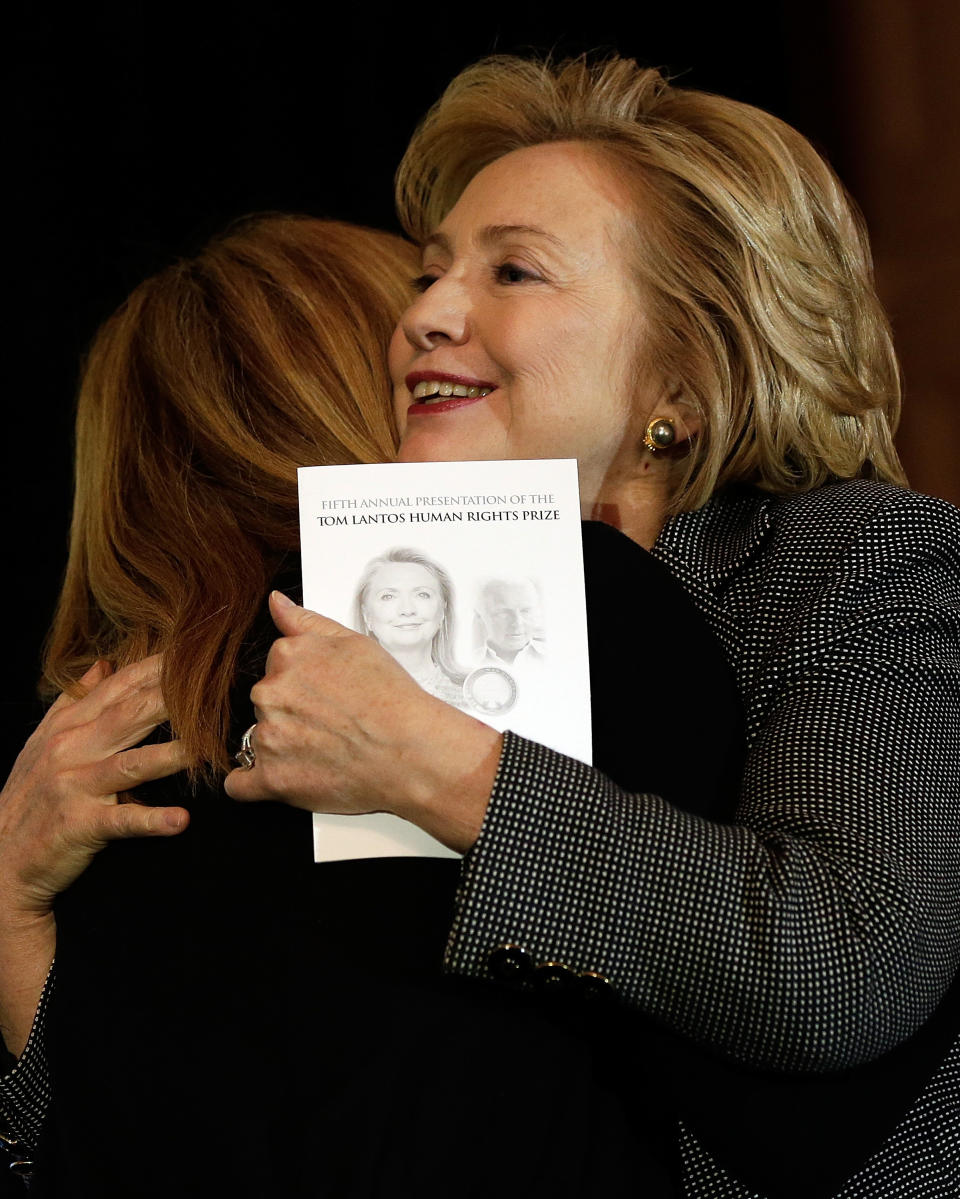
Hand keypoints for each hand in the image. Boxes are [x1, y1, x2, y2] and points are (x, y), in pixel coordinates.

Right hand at [0, 656, 190, 921]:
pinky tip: (180, 820)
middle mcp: (71, 749)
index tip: (192, 654)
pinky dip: (151, 820)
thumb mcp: (44, 740)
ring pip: (131, 764)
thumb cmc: (29, 794)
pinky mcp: (80, 825)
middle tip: (214, 688)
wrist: (0, 856)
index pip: (118, 688)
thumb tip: (103, 663)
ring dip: (170, 755)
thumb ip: (74, 700)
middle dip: (171, 699)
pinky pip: (122, 821)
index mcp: (68, 726)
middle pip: (130, 715)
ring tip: (205, 747)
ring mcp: (75, 786)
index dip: (156, 669)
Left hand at [224, 592, 501, 853]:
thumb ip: (306, 621)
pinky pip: (241, 784)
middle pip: (267, 702)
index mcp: (288, 656)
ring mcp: (267, 737)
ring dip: (282, 746)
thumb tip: (276, 603)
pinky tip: (285, 777)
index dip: (304, 683)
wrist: (410, 753)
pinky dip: (256, 783)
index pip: (277, 667)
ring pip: (259, 739)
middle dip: (292, 713)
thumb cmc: (392, 701)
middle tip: (330, 725)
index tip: (325, 696)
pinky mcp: (271, 779)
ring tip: (325, 752)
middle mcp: (270, 693)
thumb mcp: (355, 643)